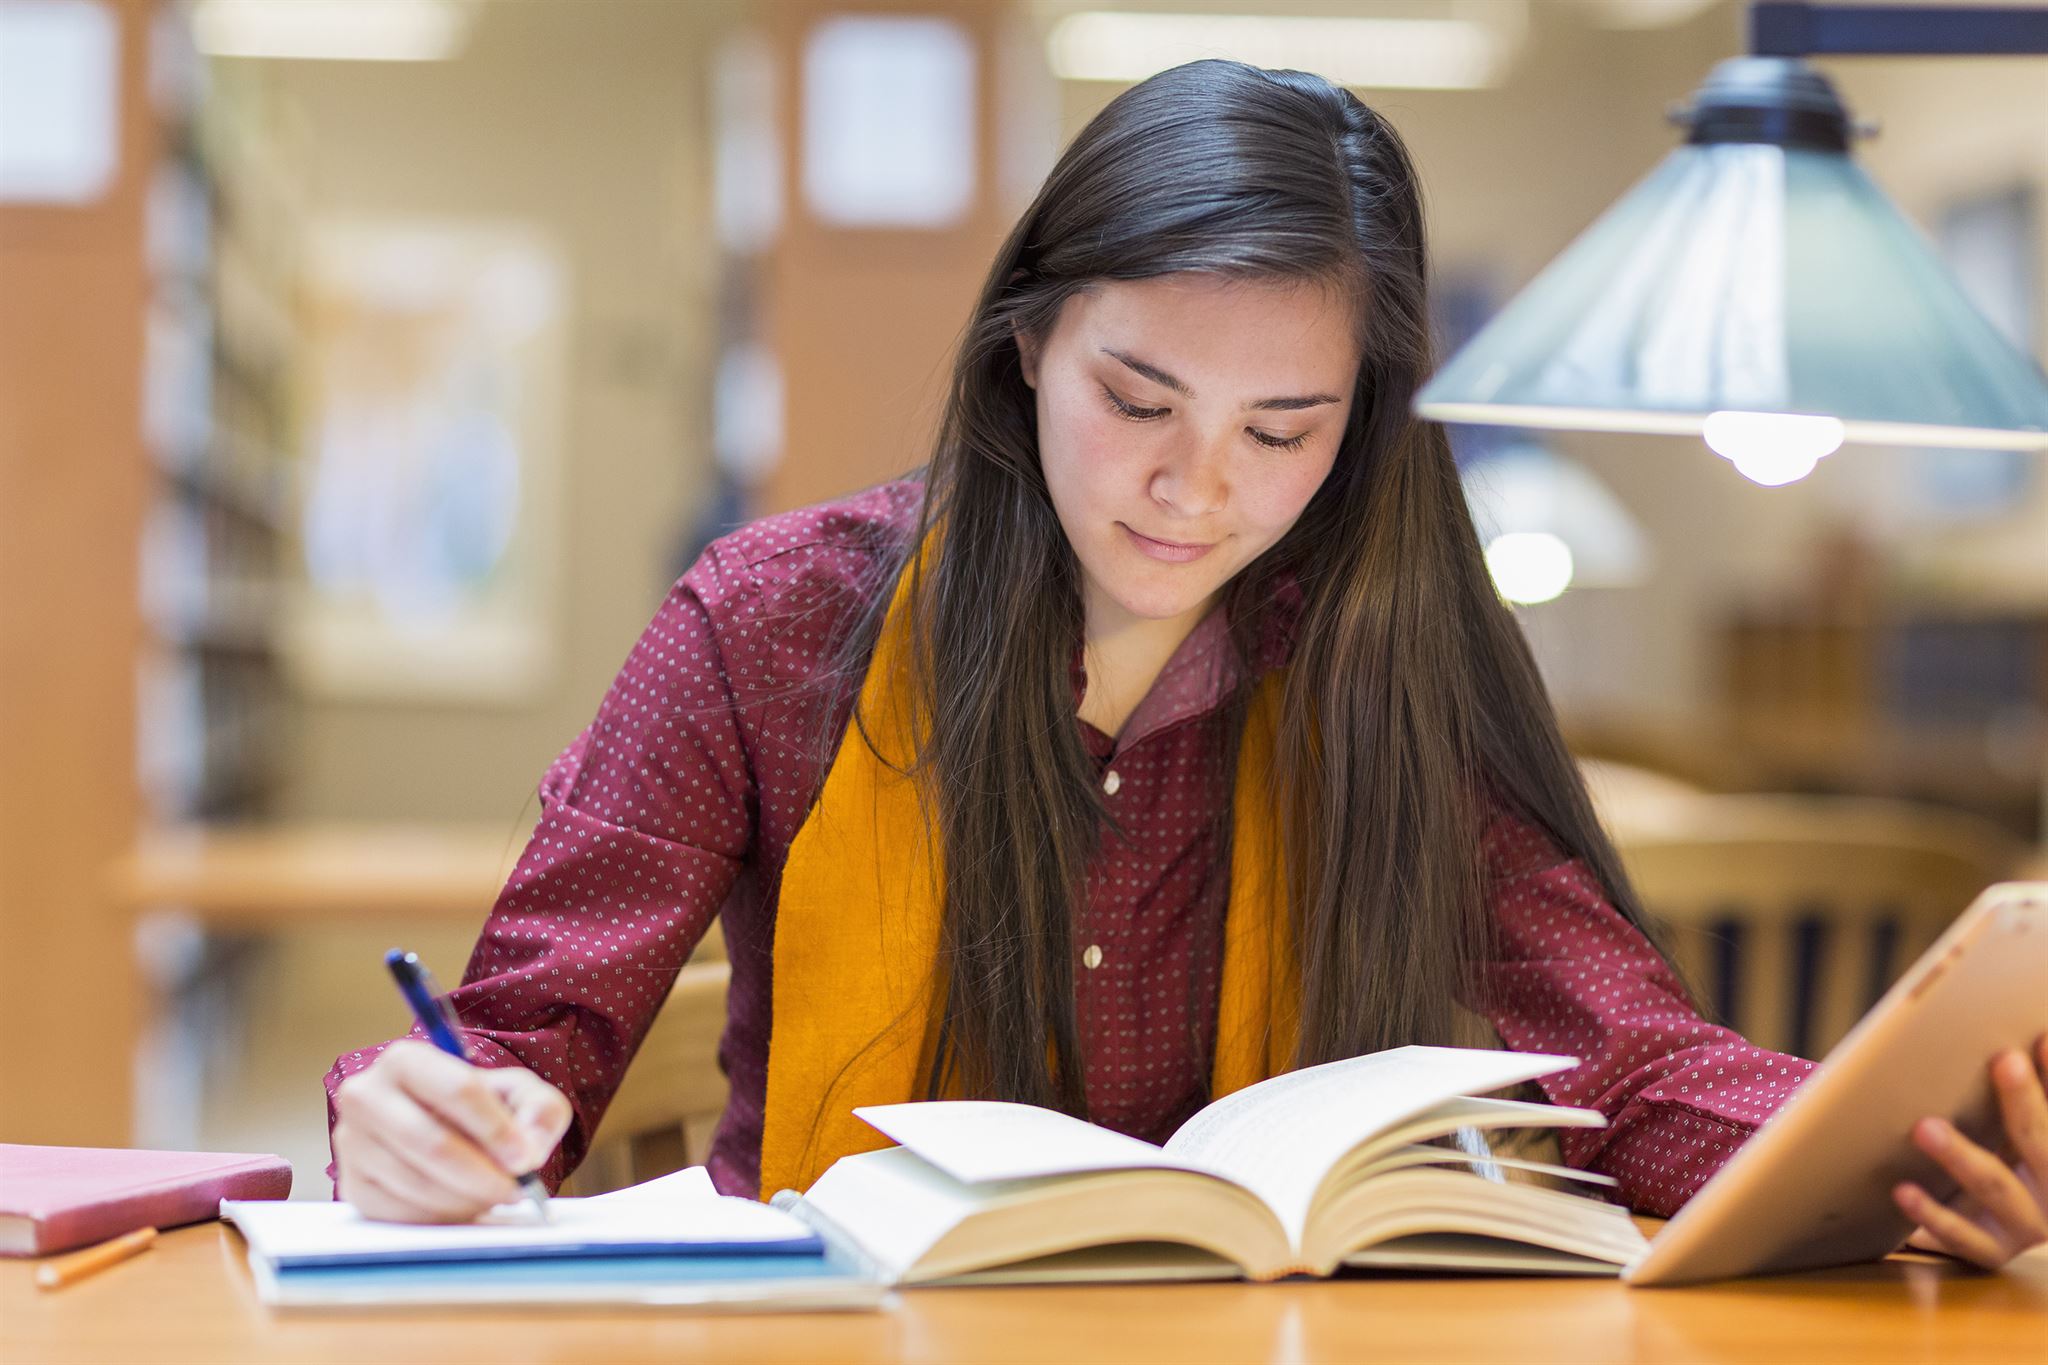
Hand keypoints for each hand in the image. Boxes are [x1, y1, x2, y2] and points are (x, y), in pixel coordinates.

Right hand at [333, 1040, 571, 1222]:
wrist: (441, 1130)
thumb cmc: (480, 1109)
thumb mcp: (520, 1095)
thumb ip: (539, 1110)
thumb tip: (529, 1147)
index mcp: (406, 1059)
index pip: (457, 1090)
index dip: (496, 1129)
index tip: (525, 1158)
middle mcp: (366, 1096)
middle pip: (433, 1143)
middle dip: (483, 1174)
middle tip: (516, 1190)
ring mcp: (352, 1143)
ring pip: (417, 1183)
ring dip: (467, 1198)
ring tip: (493, 1195)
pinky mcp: (352, 1185)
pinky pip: (401, 1212)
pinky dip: (441, 1216)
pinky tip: (463, 1204)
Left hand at [1893, 1036, 2047, 1269]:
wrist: (1997, 1224)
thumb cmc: (2008, 1153)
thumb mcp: (2020, 1125)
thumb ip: (2024, 1090)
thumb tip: (2024, 1030)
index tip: (2042, 1036)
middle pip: (2043, 1143)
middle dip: (2025, 1101)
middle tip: (2002, 1059)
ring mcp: (2027, 1224)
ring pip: (1997, 1188)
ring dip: (1963, 1156)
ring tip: (1925, 1127)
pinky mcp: (1992, 1250)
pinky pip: (1964, 1238)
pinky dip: (1933, 1216)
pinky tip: (1903, 1190)